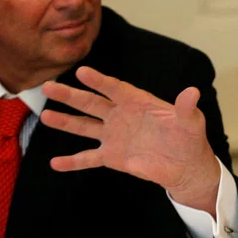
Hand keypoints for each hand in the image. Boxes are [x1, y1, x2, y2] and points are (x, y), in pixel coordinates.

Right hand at [41, 66, 220, 211]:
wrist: (185, 165)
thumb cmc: (189, 138)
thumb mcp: (190, 122)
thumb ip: (186, 107)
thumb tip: (192, 92)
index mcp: (137, 102)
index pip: (115, 88)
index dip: (99, 81)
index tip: (82, 72)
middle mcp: (121, 115)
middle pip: (91, 103)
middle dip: (70, 95)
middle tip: (48, 86)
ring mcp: (114, 136)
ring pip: (84, 127)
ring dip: (65, 122)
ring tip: (44, 116)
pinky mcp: (112, 157)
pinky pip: (89, 158)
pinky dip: (72, 161)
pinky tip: (55, 163)